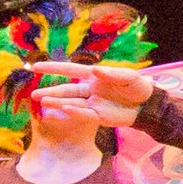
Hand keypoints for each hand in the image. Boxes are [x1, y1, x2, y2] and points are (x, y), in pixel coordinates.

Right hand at [28, 62, 152, 126]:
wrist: (148, 105)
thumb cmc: (138, 87)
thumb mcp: (128, 77)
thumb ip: (112, 73)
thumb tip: (94, 70)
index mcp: (94, 77)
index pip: (70, 70)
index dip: (54, 68)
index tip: (36, 67)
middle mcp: (90, 90)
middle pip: (67, 90)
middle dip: (51, 92)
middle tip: (34, 94)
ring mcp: (92, 104)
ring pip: (71, 103)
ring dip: (57, 102)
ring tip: (43, 101)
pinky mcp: (98, 116)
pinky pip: (84, 114)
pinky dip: (74, 111)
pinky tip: (64, 108)